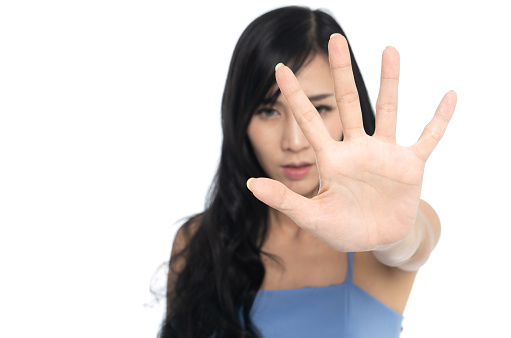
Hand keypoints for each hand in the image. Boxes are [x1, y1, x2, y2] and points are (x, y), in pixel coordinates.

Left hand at [247, 34, 456, 251]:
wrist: (377, 240)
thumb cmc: (342, 228)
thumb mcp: (311, 216)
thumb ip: (284, 200)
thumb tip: (251, 183)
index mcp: (331, 159)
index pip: (309, 120)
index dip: (295, 96)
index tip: (280, 68)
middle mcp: (357, 148)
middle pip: (348, 103)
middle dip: (341, 73)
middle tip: (335, 39)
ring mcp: (384, 154)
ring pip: (388, 111)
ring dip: (389, 82)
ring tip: (389, 50)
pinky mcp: (410, 165)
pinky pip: (427, 138)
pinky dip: (439, 120)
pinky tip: (450, 96)